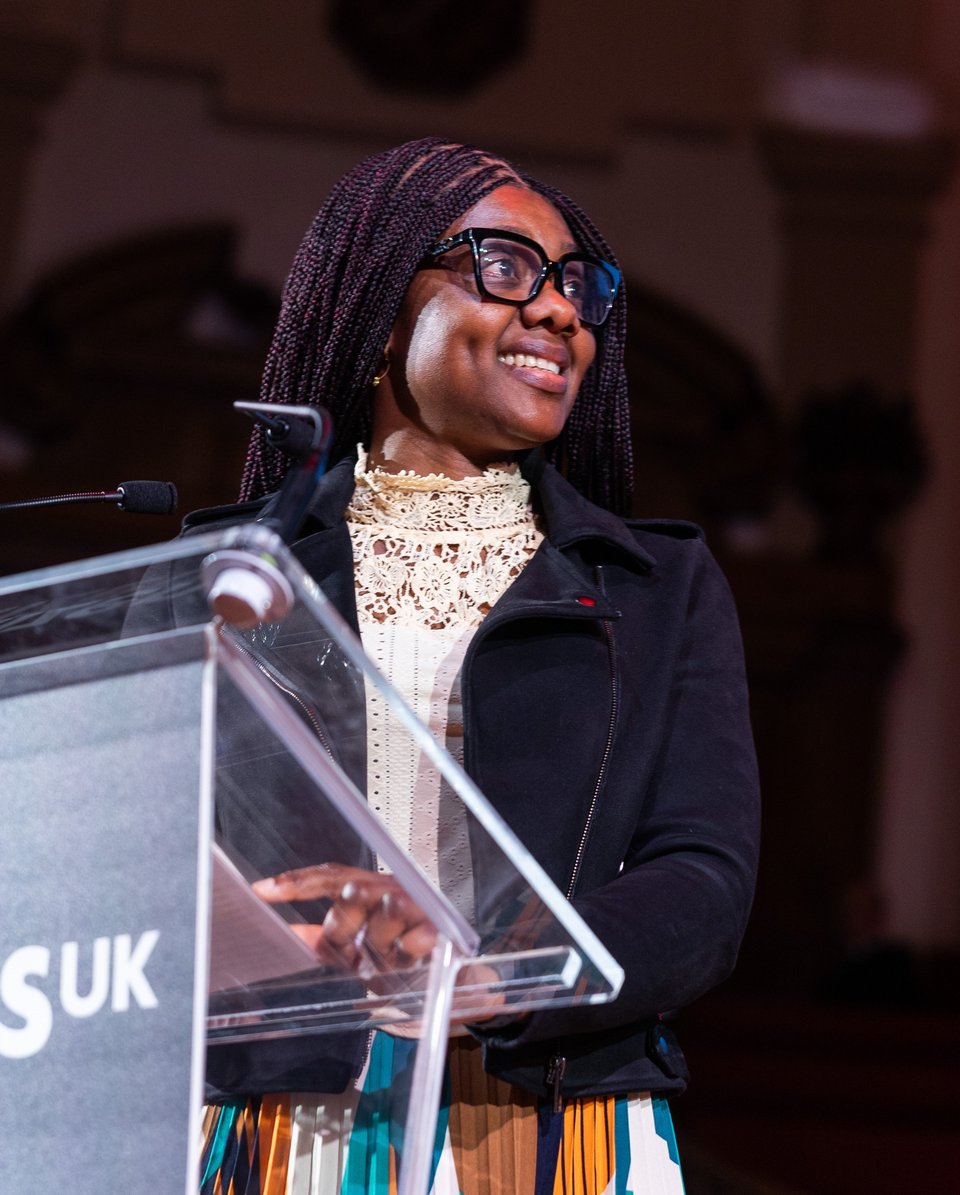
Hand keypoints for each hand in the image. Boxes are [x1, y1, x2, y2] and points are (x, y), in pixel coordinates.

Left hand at [252, 863, 435, 977]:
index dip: (296, 882)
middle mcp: (392, 889)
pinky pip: (413, 938)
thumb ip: (324, 943)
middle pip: (353, 892)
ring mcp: (419, 904)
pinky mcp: (441, 925)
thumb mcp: (356, 957)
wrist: (453, 987)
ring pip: (385, 912)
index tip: (261, 891)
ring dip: (382, 947)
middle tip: (356, 954)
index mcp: (369, 891)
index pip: (329, 877)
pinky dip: (407, 956)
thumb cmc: (402, 965)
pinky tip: (411, 963)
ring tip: (391, 962)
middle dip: (346, 928)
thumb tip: (285, 936)